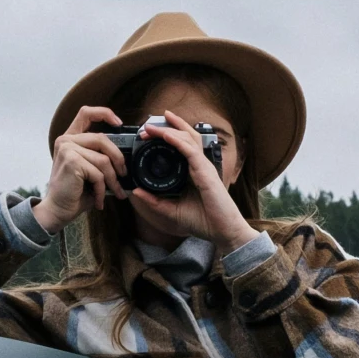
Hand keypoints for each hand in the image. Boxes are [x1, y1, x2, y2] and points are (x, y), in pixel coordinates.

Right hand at [33, 106, 127, 232]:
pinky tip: (99, 199)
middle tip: (123, 174)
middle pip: (103, 138)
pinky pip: (98, 173)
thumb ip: (100, 156)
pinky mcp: (71, 161)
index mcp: (70, 139)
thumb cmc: (75, 192)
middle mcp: (66, 140)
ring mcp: (67, 149)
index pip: (86, 113)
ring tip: (115, 192)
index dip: (105, 113)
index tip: (119, 124)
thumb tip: (125, 157)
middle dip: (118, 158)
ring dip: (112, 180)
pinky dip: (102, 189)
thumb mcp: (89, 168)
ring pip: (103, 159)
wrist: (58, 210)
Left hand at [132, 110, 258, 251]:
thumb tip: (136, 191)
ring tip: (152, 125)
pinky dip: (178, 141)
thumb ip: (154, 201)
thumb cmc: (204, 221)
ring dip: (169, 129)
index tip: (148, 133)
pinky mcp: (206, 172)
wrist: (223, 232)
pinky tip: (166, 135)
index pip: (181, 146)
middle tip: (146, 126)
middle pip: (185, 137)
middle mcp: (199, 165)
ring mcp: (204, 167)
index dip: (167, 136)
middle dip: (167, 127)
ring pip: (188, 139)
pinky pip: (190, 151)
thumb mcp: (172, 210)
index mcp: (193, 171)